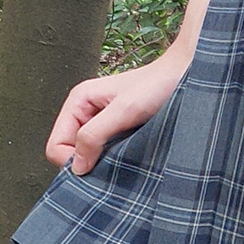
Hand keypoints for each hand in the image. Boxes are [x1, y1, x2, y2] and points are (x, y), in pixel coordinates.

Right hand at [45, 50, 188, 175]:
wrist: (187, 75)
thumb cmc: (158, 86)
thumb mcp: (124, 111)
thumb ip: (94, 135)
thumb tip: (76, 167)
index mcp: (78, 102)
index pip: (56, 145)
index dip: (73, 161)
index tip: (99, 166)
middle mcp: (85, 113)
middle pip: (69, 153)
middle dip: (87, 164)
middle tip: (115, 165)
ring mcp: (102, 124)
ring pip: (88, 156)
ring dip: (103, 163)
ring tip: (126, 158)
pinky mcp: (118, 132)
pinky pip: (106, 154)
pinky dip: (115, 160)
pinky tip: (132, 157)